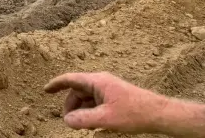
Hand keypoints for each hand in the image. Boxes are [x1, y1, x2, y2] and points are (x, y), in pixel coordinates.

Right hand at [44, 72, 167, 132]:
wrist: (159, 114)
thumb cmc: (135, 113)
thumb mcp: (106, 119)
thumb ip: (84, 119)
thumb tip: (66, 120)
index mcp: (97, 81)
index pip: (70, 79)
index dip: (56, 84)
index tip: (45, 90)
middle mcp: (101, 82)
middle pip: (77, 91)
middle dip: (70, 105)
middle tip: (68, 121)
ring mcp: (108, 89)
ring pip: (87, 98)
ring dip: (81, 110)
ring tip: (81, 125)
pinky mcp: (114, 97)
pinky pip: (96, 102)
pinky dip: (90, 112)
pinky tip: (93, 124)